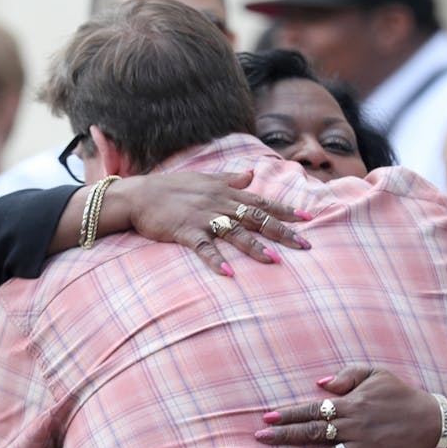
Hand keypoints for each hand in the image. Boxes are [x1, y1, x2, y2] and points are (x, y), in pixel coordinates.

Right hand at [112, 170, 311, 276]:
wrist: (139, 194)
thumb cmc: (172, 187)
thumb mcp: (204, 179)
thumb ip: (230, 179)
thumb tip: (252, 174)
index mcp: (226, 192)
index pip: (262, 201)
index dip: (285, 210)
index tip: (308, 219)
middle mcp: (219, 203)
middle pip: (257, 218)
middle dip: (282, 231)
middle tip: (305, 245)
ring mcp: (203, 217)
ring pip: (235, 232)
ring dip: (255, 247)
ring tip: (275, 261)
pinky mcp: (185, 231)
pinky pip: (204, 248)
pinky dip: (217, 260)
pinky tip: (230, 273)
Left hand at [254, 366, 441, 447]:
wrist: (432, 421)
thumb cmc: (401, 394)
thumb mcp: (376, 373)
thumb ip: (347, 375)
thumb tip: (320, 384)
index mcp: (351, 404)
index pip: (313, 409)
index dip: (288, 414)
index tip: (267, 418)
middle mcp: (353, 427)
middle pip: (313, 433)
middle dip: (284, 436)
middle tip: (261, 440)